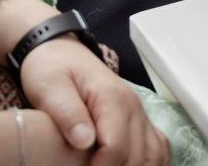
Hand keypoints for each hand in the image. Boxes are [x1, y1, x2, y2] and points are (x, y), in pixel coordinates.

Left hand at [18, 34, 170, 165]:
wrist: (61, 52)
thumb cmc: (51, 68)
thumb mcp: (49, 87)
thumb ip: (67, 113)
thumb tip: (84, 141)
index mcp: (113, 98)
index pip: (117, 147)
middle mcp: (133, 107)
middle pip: (137, 156)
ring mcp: (139, 114)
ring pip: (152, 155)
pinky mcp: (139, 120)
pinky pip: (158, 148)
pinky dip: (150, 163)